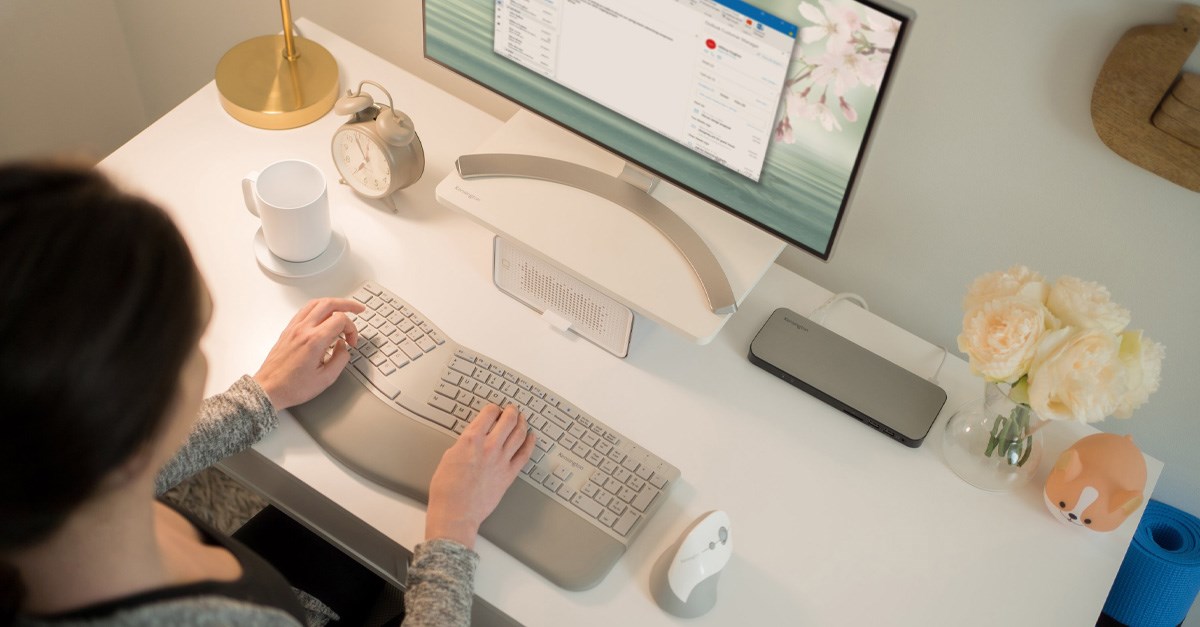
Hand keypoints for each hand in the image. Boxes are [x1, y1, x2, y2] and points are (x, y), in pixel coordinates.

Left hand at [253, 298, 364, 409]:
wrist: (268, 389)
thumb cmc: (292, 387)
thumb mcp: (325, 379)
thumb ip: (340, 359)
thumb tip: (344, 347)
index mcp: (314, 341)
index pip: (340, 319)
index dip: (352, 329)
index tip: (351, 341)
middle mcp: (303, 330)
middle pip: (329, 303)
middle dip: (347, 305)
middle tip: (358, 309)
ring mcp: (294, 328)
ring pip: (315, 303)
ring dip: (332, 303)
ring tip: (342, 308)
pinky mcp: (288, 330)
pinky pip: (305, 310)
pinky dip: (318, 308)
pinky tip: (323, 315)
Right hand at [426, 404, 536, 548]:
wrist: (456, 513)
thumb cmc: (447, 490)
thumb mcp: (448, 458)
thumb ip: (464, 445)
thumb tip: (472, 441)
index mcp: (471, 439)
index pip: (488, 414)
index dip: (492, 409)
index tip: (493, 409)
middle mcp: (489, 446)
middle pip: (508, 420)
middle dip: (511, 412)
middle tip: (512, 409)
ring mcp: (502, 460)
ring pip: (519, 434)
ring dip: (522, 423)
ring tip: (523, 419)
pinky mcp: (509, 475)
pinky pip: (525, 454)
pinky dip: (530, 443)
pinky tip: (532, 437)